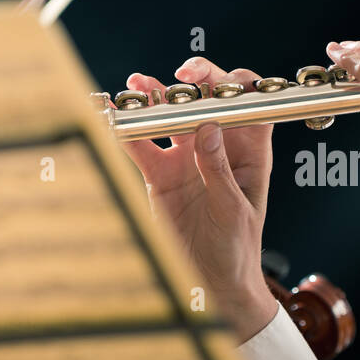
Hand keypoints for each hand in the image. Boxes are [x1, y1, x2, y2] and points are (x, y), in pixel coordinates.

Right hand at [120, 57, 278, 339]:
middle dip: (192, 84)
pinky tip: (110, 114)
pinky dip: (125, 130)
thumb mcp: (233, 211)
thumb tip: (209, 128)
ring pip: (170, 119)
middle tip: (179, 76)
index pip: (249, 107)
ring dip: (154, 100)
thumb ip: (219, 171)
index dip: (239, 86)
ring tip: (138, 86)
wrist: (212, 283)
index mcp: (248, 155)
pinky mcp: (160, 175)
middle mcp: (218, 150)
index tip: (223, 80)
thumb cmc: (237, 249)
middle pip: (206, 104)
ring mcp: (187, 160)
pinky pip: (141, 147)